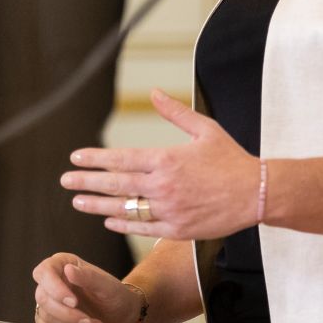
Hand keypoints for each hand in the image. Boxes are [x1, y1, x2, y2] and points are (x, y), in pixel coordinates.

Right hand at [31, 252, 145, 322]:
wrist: (122, 319)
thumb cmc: (116, 297)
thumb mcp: (107, 286)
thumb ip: (88, 277)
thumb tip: (69, 269)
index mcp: (63, 264)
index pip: (45, 272)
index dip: (54, 288)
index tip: (73, 301)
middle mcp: (53, 282)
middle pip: (43, 297)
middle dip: (67, 313)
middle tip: (87, 319)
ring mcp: (50, 303)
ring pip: (45, 316)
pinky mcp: (50, 322)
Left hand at [62, 89, 259, 239]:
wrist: (257, 194)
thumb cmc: (232, 159)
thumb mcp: (205, 129)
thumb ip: (175, 112)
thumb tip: (154, 93)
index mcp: (166, 159)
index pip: (121, 159)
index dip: (95, 159)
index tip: (76, 158)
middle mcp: (163, 186)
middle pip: (115, 185)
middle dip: (86, 183)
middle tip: (66, 181)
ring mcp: (169, 210)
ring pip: (124, 209)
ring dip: (97, 205)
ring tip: (78, 202)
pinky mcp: (177, 229)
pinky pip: (142, 227)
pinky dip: (123, 223)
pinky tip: (108, 219)